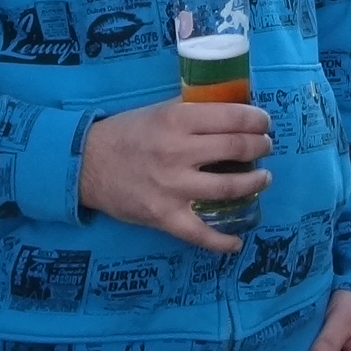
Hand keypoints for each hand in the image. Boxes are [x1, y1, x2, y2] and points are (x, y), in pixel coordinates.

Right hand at [77, 98, 271, 253]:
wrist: (86, 164)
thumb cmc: (126, 133)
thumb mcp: (160, 110)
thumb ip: (193, 111)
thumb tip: (234, 110)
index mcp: (177, 119)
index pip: (232, 117)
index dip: (257, 120)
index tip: (264, 122)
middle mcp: (177, 152)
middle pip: (236, 149)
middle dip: (260, 147)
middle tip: (265, 147)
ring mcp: (172, 187)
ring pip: (229, 187)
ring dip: (255, 183)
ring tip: (262, 178)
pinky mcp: (164, 216)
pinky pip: (201, 234)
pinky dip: (223, 241)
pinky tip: (237, 240)